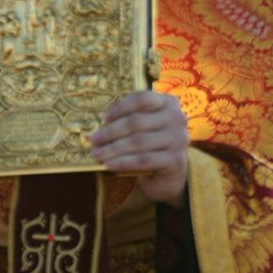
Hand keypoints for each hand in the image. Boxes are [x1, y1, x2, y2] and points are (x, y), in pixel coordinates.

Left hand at [91, 91, 189, 208]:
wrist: (172, 173)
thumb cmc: (153, 145)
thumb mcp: (146, 127)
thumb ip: (130, 121)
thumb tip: (100, 127)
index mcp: (168, 103)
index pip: (142, 99)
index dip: (121, 107)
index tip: (104, 117)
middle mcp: (177, 118)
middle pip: (137, 122)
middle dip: (111, 132)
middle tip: (93, 140)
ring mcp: (178, 139)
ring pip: (138, 142)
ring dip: (113, 149)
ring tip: (97, 154)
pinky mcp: (176, 160)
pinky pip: (144, 160)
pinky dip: (124, 162)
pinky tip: (110, 165)